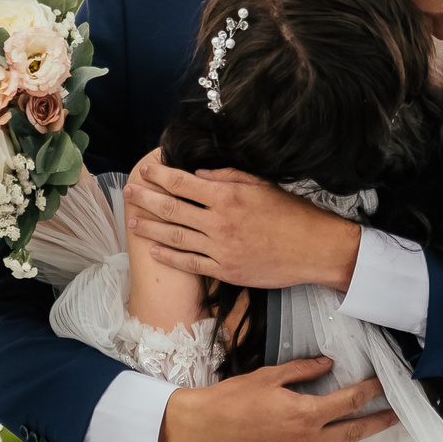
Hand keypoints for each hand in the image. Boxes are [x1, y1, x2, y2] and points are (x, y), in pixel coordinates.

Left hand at [125, 151, 361, 289]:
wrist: (313, 249)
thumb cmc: (291, 214)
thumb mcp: (261, 186)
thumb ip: (228, 178)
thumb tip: (198, 175)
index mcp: (228, 197)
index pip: (183, 183)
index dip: (160, 175)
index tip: (145, 170)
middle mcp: (220, 222)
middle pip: (172, 209)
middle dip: (146, 199)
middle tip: (129, 192)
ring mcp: (221, 249)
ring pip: (176, 237)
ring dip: (151, 228)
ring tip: (133, 222)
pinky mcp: (226, 271)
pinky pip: (191, 263)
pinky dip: (170, 256)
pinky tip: (154, 250)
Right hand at [160, 359, 398, 441]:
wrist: (202, 428)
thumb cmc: (231, 399)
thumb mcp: (267, 376)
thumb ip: (301, 371)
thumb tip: (327, 364)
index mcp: (304, 412)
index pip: (347, 401)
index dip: (369, 392)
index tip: (383, 386)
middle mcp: (305, 438)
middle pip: (350, 431)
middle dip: (376, 424)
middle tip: (396, 420)